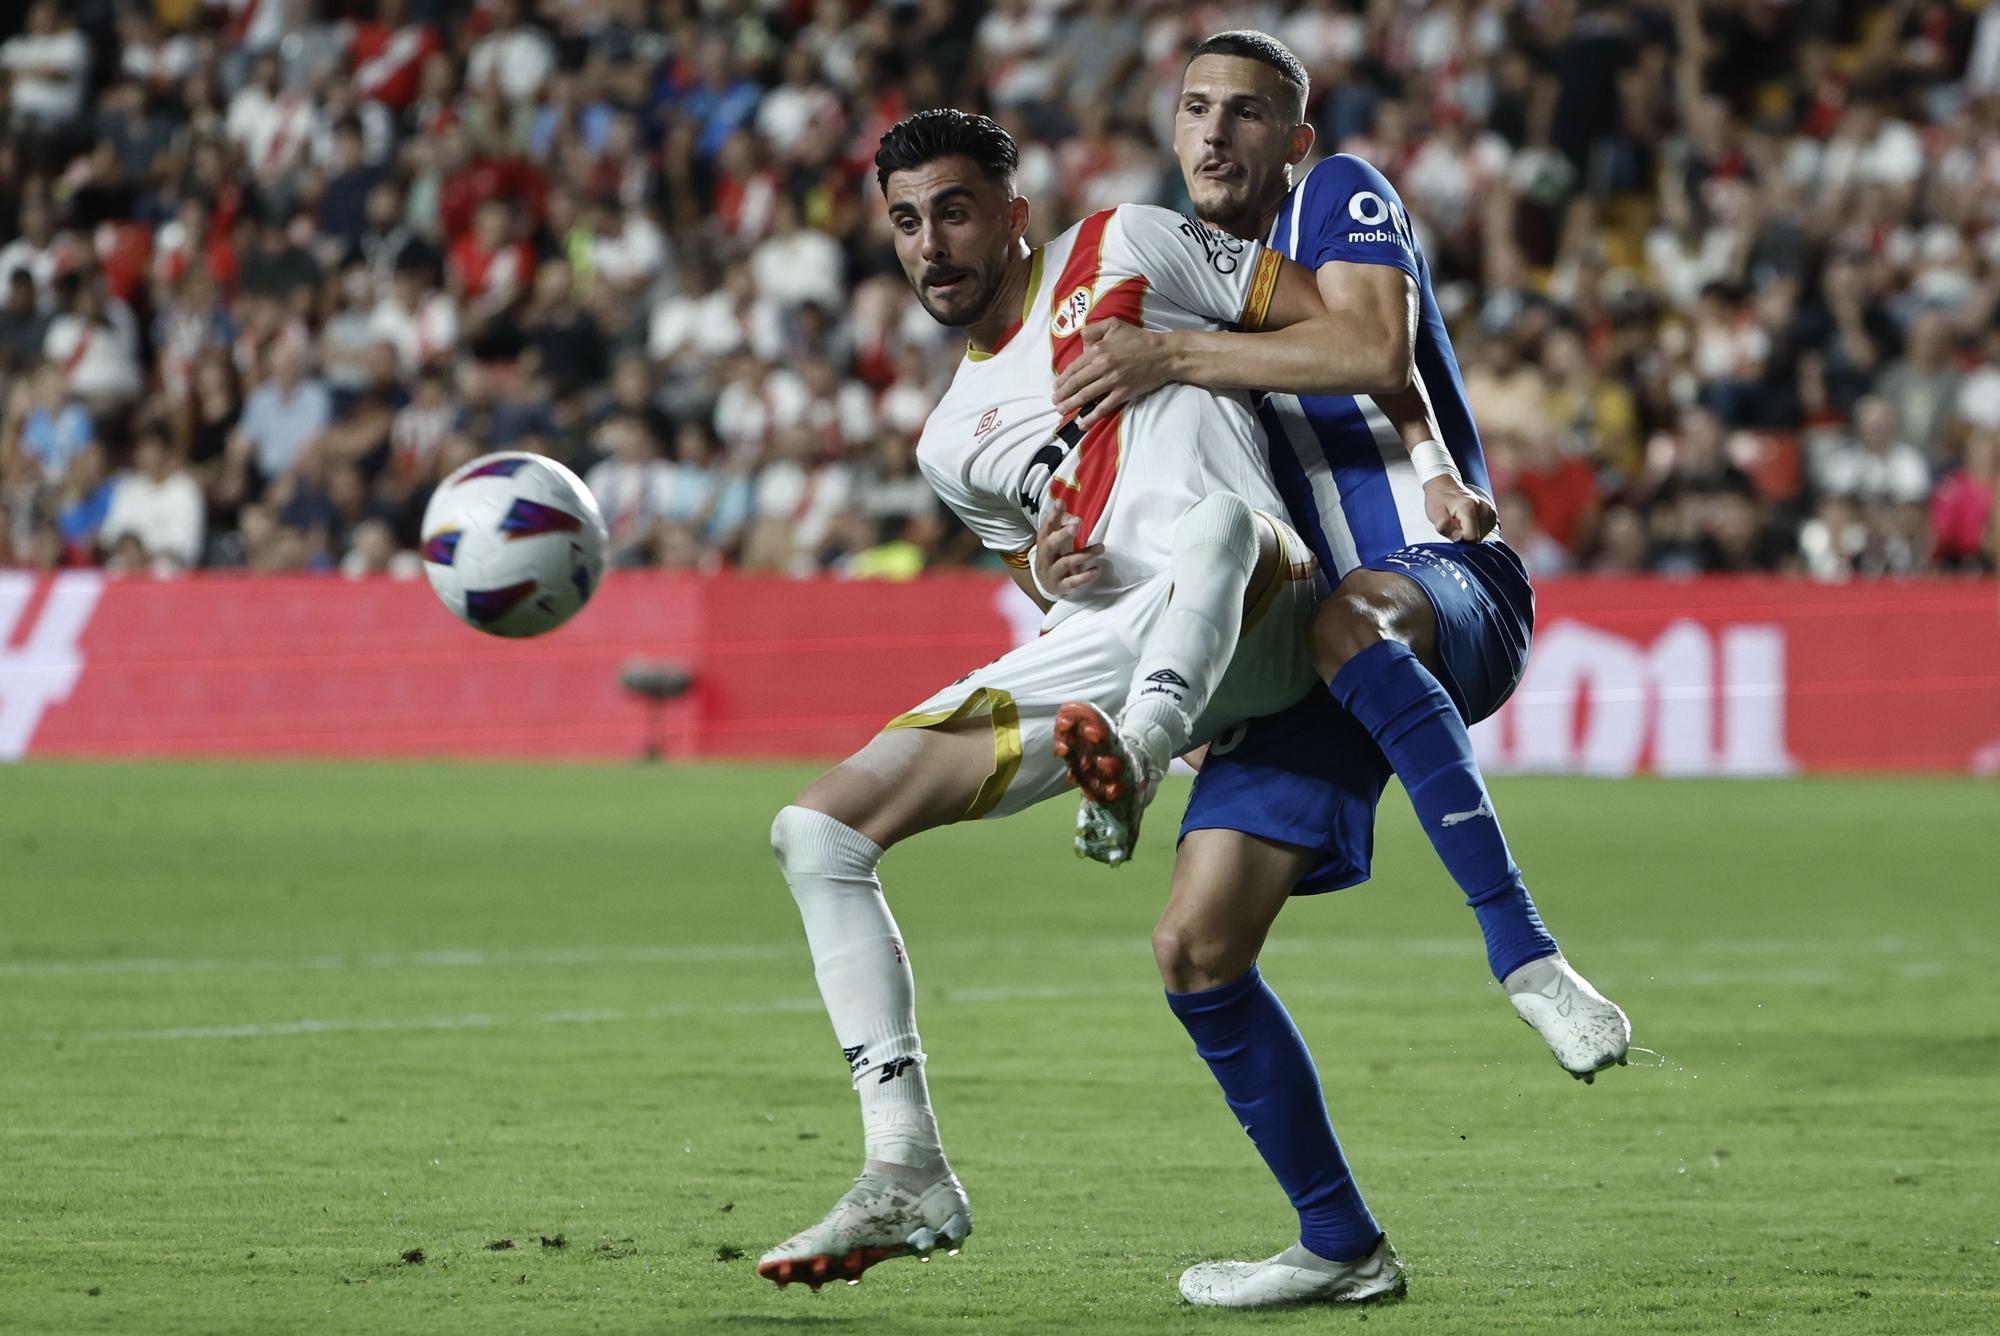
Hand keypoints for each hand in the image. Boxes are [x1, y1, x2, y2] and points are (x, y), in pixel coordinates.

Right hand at [1033, 496, 1103, 598]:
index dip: (1053, 514)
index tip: (1061, 502)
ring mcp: (1052, 572)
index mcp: (1044, 540)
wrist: (1045, 583)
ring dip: (1084, 554)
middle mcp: (1045, 556)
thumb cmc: (1055, 554)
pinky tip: (1097, 570)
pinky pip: (1072, 582)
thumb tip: (1076, 518)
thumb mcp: (1056, 538)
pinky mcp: (1061, 586)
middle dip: (1063, 534)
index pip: (1046, 526)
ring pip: (1066, 563)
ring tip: (1101, 547)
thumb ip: (1066, 525)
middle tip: (1076, 524)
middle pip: (1050, 544)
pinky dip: (1085, 577)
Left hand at [1052, 321, 1171, 428]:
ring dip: (1071, 405)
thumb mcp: (1114, 324)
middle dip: (1062, 395)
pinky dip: (1091, 417)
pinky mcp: (1123, 393)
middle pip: (1076, 383)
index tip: (1056, 387)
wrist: (1164, 354)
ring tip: (1061, 411)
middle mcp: (1102, 366)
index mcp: (1098, 350)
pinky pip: (1103, 408)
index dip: (1062, 379)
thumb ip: (1094, 330)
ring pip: (1085, 396)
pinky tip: (1082, 424)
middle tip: (1055, 402)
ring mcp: (1113, 381)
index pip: (1074, 368)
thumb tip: (1080, 340)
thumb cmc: (1139, 338)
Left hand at [1424, 474, 1496, 542]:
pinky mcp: (1492, 514)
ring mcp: (1490, 511)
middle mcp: (1484, 508)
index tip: (1452, 527)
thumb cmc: (1439, 500)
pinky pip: (1485, 531)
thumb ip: (1444, 527)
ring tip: (1460, 521)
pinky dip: (1475, 529)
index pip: (1471, 537)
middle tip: (1454, 523)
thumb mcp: (1435, 513)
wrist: (1445, 487)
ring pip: (1481, 536)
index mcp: (1469, 507)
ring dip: (1469, 532)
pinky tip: (1467, 521)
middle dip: (1464, 535)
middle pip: (1477, 538)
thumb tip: (1458, 538)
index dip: (1459, 537)